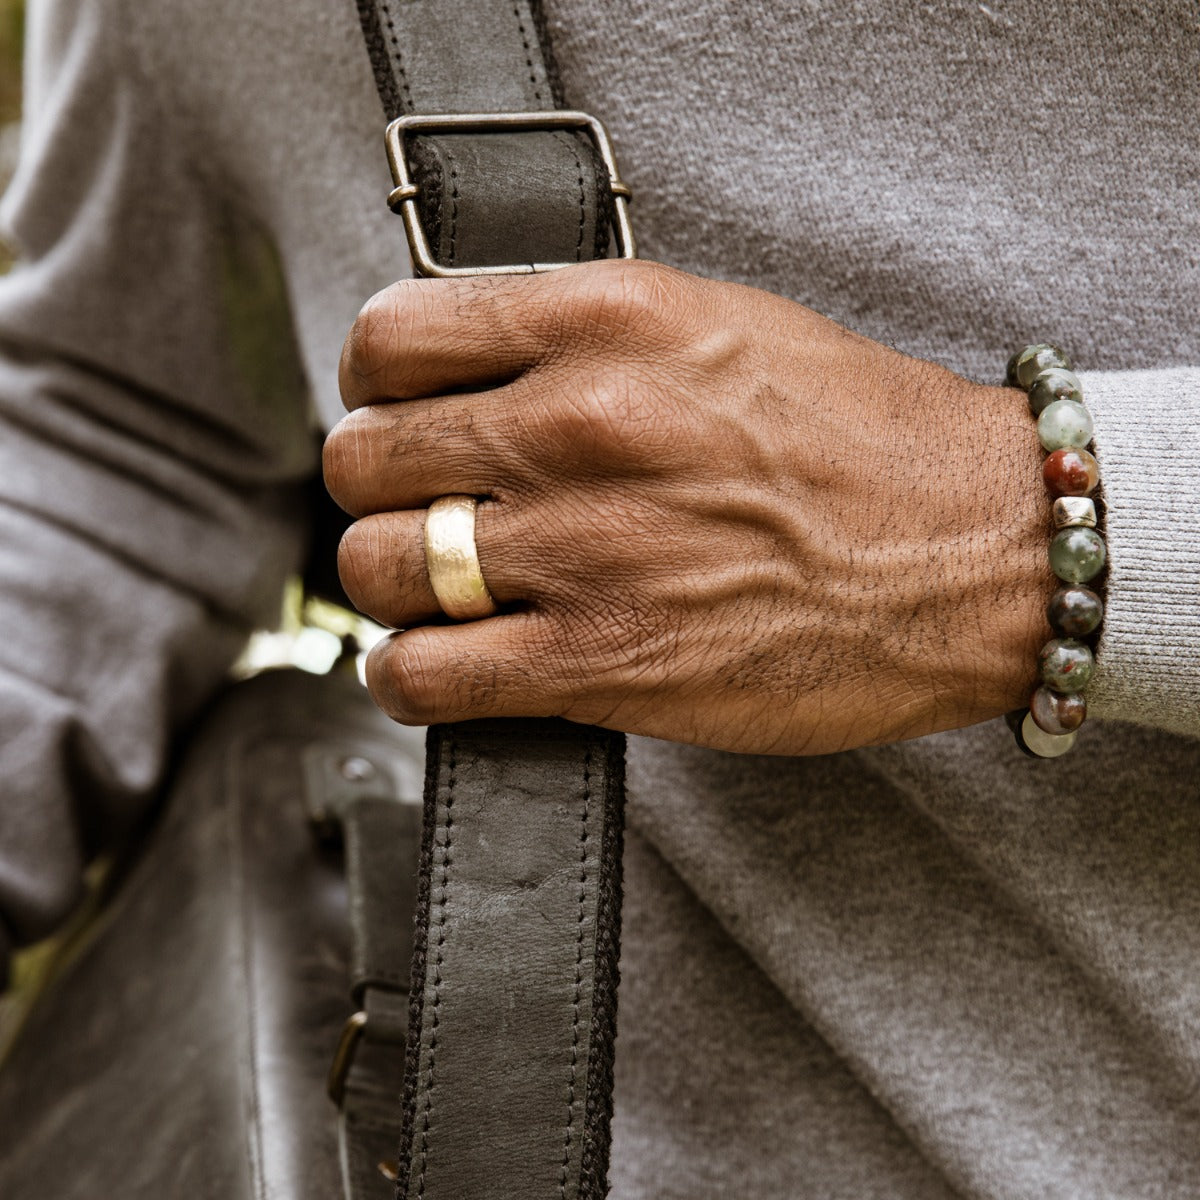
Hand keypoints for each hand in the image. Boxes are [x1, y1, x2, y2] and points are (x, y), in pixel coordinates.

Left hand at [323, 259, 1050, 754]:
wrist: (975, 549)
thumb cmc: (861, 441)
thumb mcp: (715, 327)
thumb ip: (580, 343)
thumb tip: (471, 382)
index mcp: (603, 322)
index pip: (390, 342)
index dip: (373, 388)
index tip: (395, 416)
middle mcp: (578, 425)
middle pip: (363, 462)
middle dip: (380, 494)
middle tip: (424, 513)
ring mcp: (583, 549)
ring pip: (376, 569)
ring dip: (393, 588)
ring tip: (437, 596)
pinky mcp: (600, 662)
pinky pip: (421, 677)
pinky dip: (409, 679)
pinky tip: (443, 669)